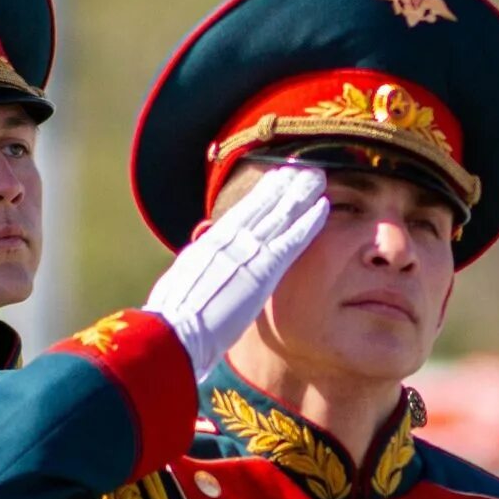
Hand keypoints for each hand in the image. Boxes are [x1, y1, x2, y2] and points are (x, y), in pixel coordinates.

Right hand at [143, 166, 330, 380]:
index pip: (242, 211)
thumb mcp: (183, 280)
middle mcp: (230, 240)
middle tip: (303, 167)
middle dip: (285, 184)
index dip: (262, 192)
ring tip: (318, 177)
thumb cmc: (174, 318)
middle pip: (264, 205)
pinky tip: (324, 207)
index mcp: (210, 243)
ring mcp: (248, 252)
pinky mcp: (264, 271)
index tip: (276, 176)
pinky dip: (309, 222)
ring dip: (301, 194)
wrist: (176, 331)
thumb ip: (200, 263)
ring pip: (281, 215)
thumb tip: (203, 250)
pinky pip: (293, 240)